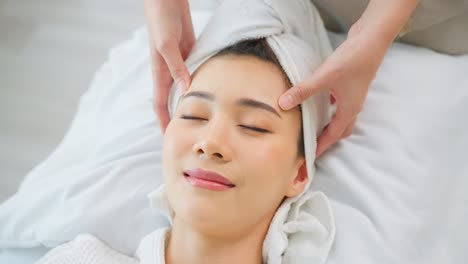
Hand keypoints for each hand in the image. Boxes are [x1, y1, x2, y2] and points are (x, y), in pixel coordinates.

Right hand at [144, 0, 194, 130]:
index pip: (159, 105)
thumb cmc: (161, 19)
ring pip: (186, 89)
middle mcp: (169, 71)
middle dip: (178, 119)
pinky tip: (213, 90)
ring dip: (192, 103)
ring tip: (204, 119)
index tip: (169, 139)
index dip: (164, 122)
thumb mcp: (167, 44)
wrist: (166, 0)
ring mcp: (180, 63)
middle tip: (188, 135)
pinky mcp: (190, 54)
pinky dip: (202, 84)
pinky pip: (196, 73)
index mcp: (159, 72)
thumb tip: (185, 91)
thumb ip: (176, 67)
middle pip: (173, 101)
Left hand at [279, 26, 389, 156]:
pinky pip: (338, 104)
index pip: (333, 136)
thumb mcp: (325, 78)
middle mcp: (353, 106)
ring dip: (328, 125)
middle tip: (311, 147)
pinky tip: (318, 102)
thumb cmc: (353, 60)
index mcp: (349, 110)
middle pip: (340, 130)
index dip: (321, 147)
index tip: (310, 159)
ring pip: (340, 117)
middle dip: (326, 141)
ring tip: (312, 129)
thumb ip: (303, 91)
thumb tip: (282, 103)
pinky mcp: (349, 84)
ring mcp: (352, 95)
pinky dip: (329, 108)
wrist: (372, 39)